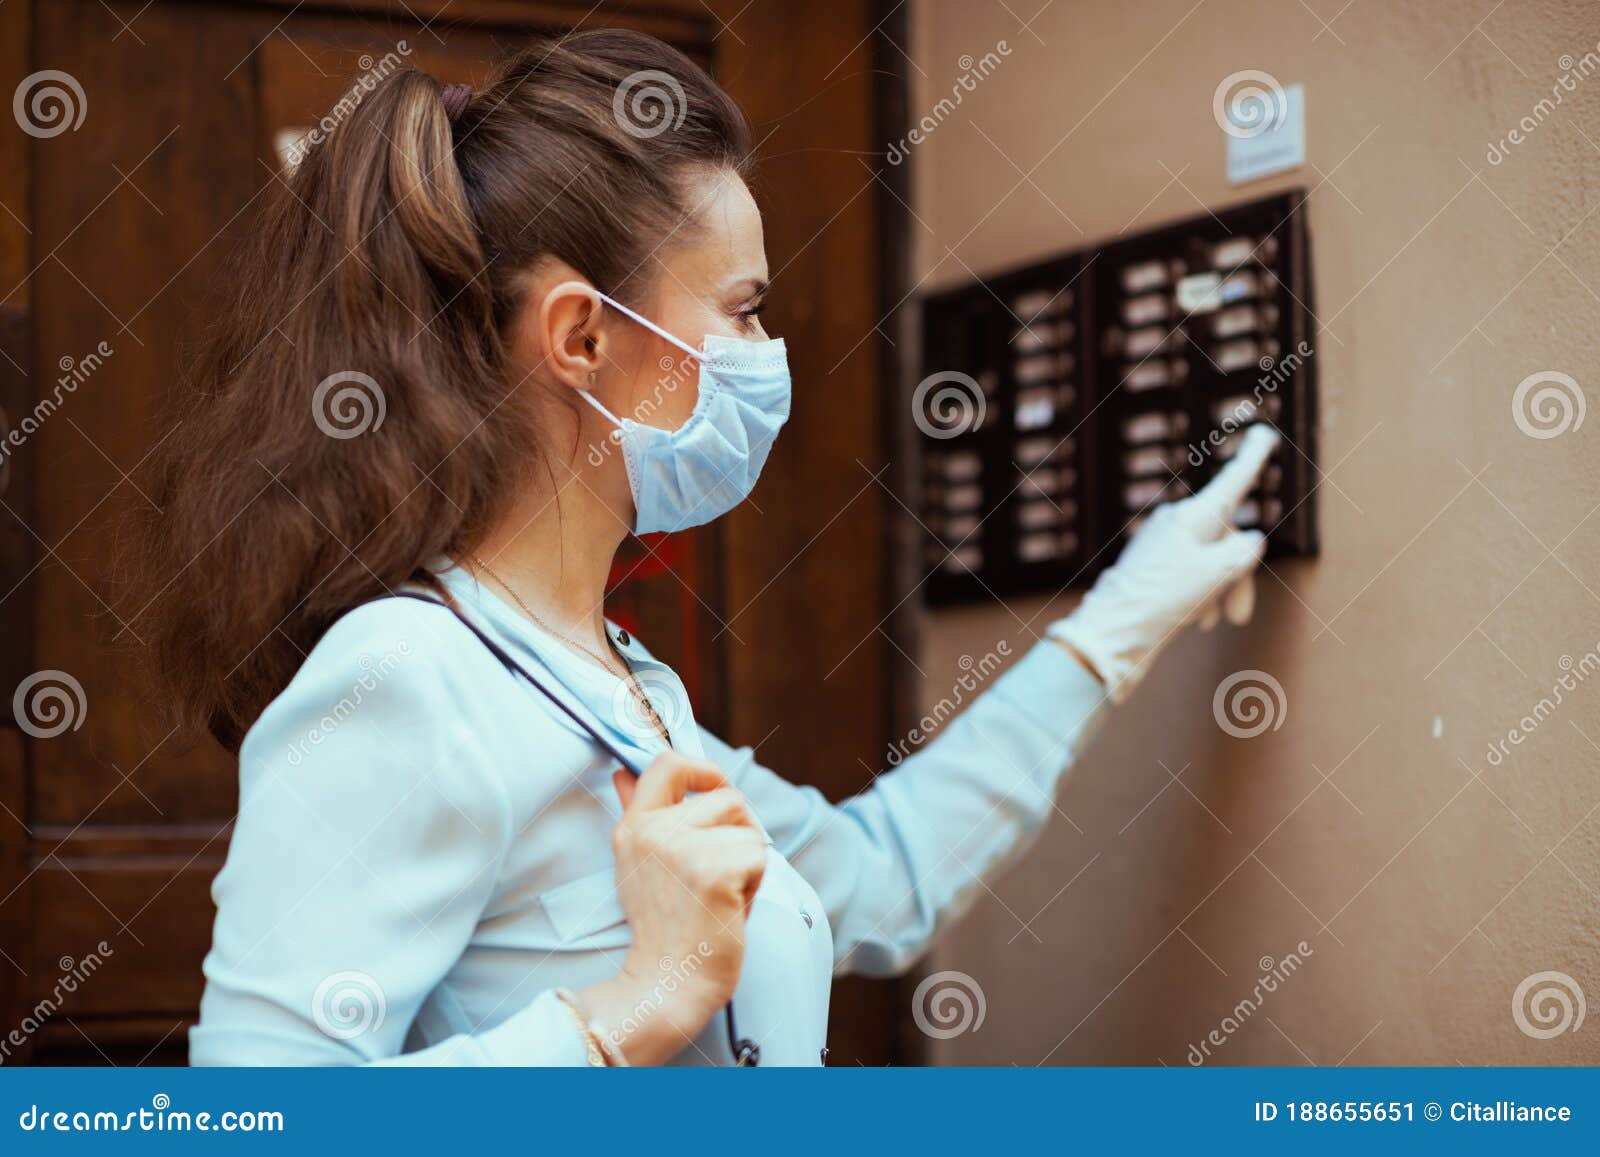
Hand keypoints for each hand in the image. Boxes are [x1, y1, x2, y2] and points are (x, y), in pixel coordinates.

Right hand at [576, 752, 765, 1063]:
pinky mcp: (714, 870)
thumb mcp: (638, 864)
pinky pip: (759, 855)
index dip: (702, 768)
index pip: (667, 762)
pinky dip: (756, 884)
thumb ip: (636, 812)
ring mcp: (683, 848)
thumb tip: (624, 772)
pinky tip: (731, 909)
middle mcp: (654, 831)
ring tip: (722, 895)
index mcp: (635, 827)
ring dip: (748, 862)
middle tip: (721, 874)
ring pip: (748, 828)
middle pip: (728, 796)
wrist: (667, 983)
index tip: (713, 789)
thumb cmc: (662, 927)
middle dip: (739, 832)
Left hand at [1049, 424, 1280, 701]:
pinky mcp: (1153, 565)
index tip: (1263, 433)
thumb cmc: (1162, 600)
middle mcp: (1177, 523)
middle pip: (1227, 537)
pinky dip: (1202, 595)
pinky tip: (1196, 620)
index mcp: (1192, 516)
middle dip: (1239, 575)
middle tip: (1240, 617)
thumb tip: (1250, 538)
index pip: (1232, 482)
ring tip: (1209, 621)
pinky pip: (1191, 573)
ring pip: (1211, 560)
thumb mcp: (1214, 574)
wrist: (1111, 634)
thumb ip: (1241, 551)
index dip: (1252, 458)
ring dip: (1220, 590)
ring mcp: (1163, 544)